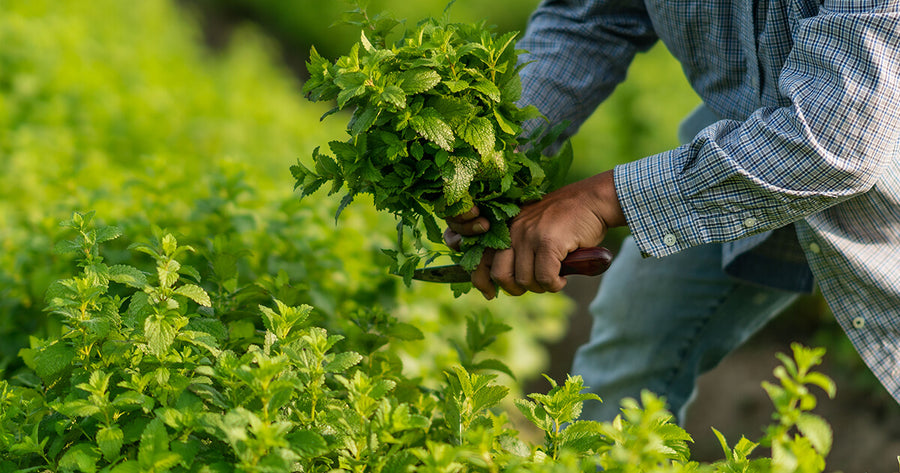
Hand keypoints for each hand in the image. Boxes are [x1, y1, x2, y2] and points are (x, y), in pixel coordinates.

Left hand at [445, 170, 624, 298]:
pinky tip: (562, 278)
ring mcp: (529, 235)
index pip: (480, 258)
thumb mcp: (532, 229)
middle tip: (533, 285)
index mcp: (504, 228)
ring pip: (525, 280)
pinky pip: (545, 278)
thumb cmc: (564, 219)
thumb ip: (516, 247)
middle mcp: (512, 230)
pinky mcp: (548, 242)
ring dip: (541, 287)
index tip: (489, 294)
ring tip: (552, 278)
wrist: (591, 200)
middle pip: (500, 275)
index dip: (481, 281)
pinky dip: (554, 285)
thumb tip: (503, 280)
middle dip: (515, 289)